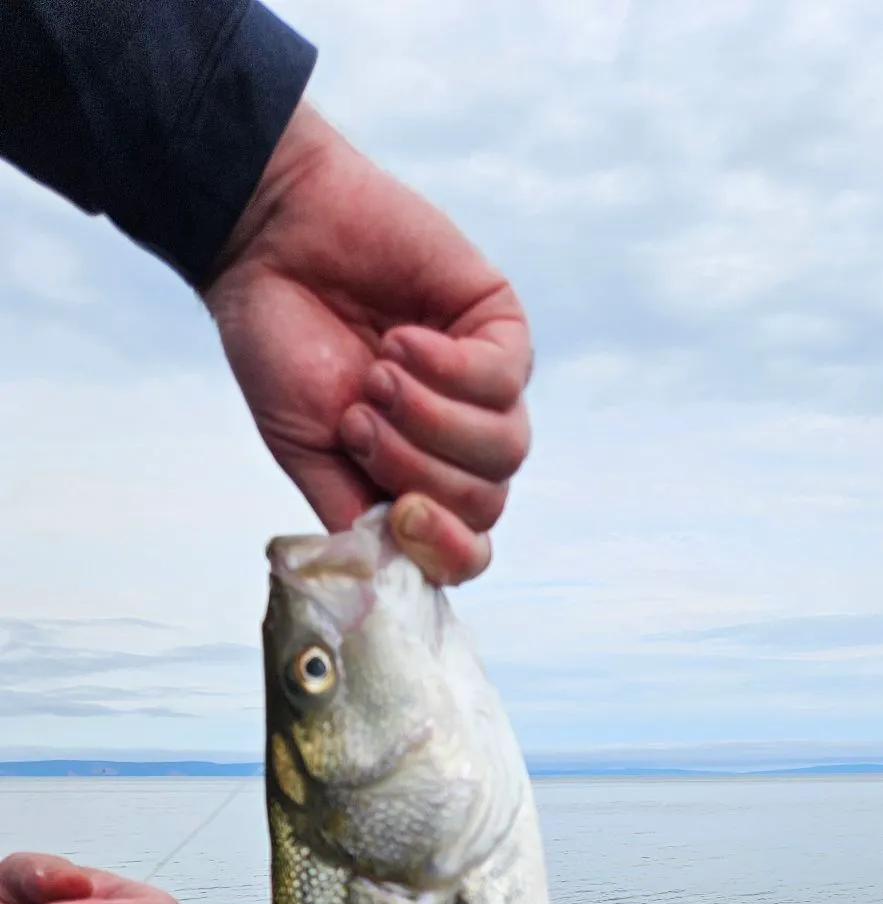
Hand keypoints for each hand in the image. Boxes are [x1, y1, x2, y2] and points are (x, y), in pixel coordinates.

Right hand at [204, 104, 531, 585]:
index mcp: (418, 480)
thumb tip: (393, 575)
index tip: (401, 515)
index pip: (468, 549)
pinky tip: (402, 339)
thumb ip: (352, 517)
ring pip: (506, 449)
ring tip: (378, 373)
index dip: (446, 549)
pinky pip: (507, 379)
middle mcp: (462, 443)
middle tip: (360, 417)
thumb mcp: (306, 449)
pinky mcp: (501, 329)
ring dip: (432, 419)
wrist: (268, 242)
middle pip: (486, 502)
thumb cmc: (282, 343)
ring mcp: (488, 388)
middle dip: (417, 467)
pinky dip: (449, 368)